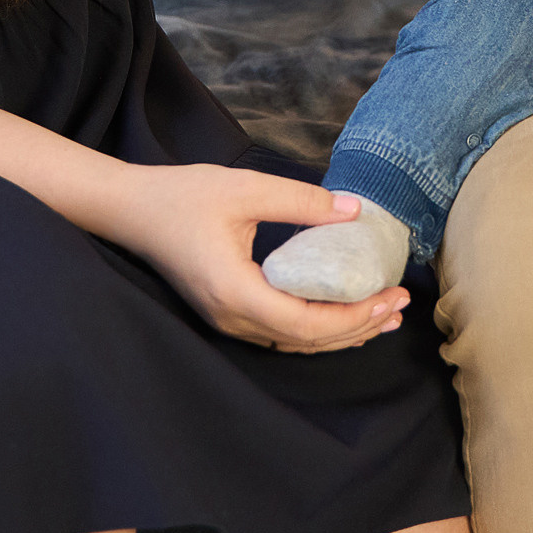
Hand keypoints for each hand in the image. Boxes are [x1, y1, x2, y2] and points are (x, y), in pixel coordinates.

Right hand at [106, 166, 409, 353]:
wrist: (131, 210)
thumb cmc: (183, 196)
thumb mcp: (245, 189)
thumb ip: (301, 201)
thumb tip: (355, 212)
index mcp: (236, 292)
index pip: (307, 324)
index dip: (354, 317)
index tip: (389, 296)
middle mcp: (232, 318)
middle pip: (306, 342)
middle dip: (358, 326)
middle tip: (400, 305)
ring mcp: (227, 321)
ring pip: (294, 343)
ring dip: (341, 332)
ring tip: (383, 316)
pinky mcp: (227, 313)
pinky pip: (280, 333)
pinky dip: (317, 328)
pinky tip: (341, 314)